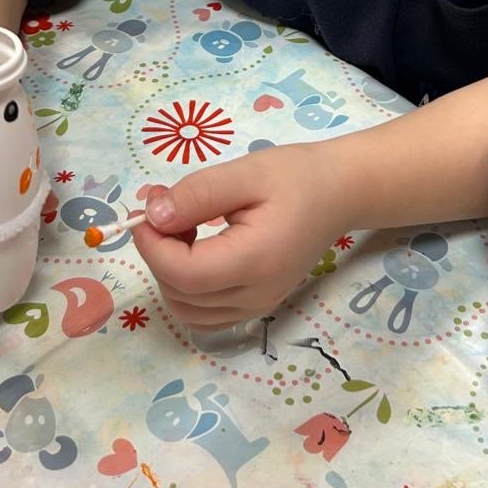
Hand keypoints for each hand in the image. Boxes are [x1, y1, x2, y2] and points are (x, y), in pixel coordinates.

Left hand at [131, 144, 349, 327]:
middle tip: (166, 207)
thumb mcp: (245, 173)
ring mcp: (257, 306)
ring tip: (183, 227)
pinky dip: (186, 289)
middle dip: (158, 252)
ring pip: (187, 310)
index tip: (147, 208)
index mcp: (255, 261)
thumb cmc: (296, 177)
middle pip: (180, 294)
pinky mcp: (256, 306)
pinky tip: (196, 252)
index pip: (183, 274)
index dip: (152, 245)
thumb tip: (152, 217)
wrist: (340, 193)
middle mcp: (256, 295)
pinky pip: (205, 314)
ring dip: (169, 271)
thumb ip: (196, 196)